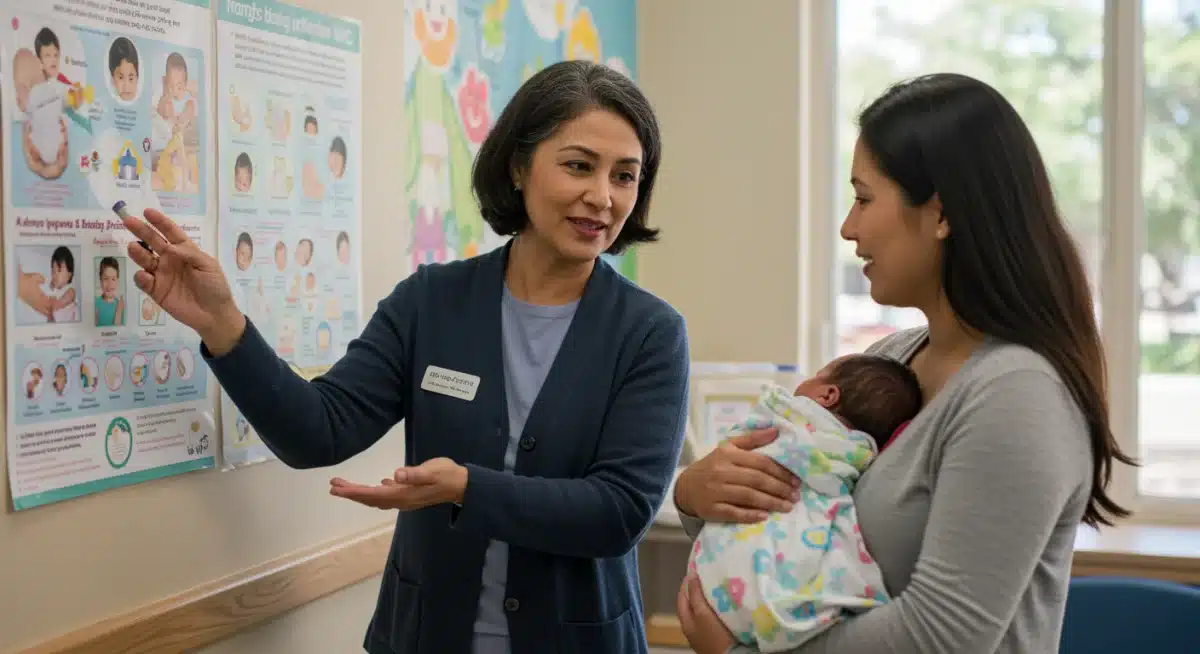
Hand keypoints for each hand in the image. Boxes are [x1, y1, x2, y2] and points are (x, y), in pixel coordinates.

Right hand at [122, 208, 244, 353]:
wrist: (214, 314)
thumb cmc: (215, 286)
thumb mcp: (208, 266)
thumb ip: (190, 254)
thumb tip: (171, 247)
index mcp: (185, 251)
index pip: (171, 233)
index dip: (160, 222)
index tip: (147, 212)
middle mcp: (171, 260)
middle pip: (153, 242)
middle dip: (141, 231)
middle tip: (128, 221)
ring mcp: (162, 275)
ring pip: (145, 260)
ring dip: (138, 253)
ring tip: (133, 247)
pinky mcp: (156, 291)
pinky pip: (144, 282)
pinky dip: (141, 277)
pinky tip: (144, 275)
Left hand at [329, 457, 467, 510]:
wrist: (462, 486)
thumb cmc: (447, 475)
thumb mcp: (432, 470)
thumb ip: (414, 473)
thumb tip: (396, 475)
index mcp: (403, 494)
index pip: (372, 495)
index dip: (354, 492)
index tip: (337, 488)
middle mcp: (400, 500)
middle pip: (370, 499)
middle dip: (351, 494)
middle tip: (333, 486)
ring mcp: (405, 499)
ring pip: (377, 499)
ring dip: (360, 494)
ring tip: (345, 487)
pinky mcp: (410, 495)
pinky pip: (387, 496)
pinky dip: (376, 493)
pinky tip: (377, 486)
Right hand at [675, 428, 800, 522]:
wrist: (685, 488)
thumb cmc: (713, 467)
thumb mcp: (728, 448)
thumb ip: (752, 439)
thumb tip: (776, 431)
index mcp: (727, 454)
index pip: (760, 462)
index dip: (781, 472)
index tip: (796, 480)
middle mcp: (721, 472)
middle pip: (757, 480)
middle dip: (780, 488)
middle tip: (796, 496)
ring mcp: (715, 491)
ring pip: (748, 497)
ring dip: (771, 503)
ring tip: (787, 506)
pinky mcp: (711, 509)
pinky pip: (734, 513)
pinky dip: (751, 515)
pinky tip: (765, 516)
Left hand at [677, 573, 735, 653]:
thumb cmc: (714, 635)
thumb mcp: (702, 613)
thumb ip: (695, 595)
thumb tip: (691, 575)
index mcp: (686, 622)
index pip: (682, 597)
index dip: (687, 583)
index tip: (695, 570)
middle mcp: (693, 627)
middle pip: (692, 603)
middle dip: (698, 590)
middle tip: (707, 576)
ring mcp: (704, 632)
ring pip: (704, 610)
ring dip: (708, 598)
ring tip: (717, 586)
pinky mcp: (717, 635)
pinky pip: (714, 616)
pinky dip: (716, 607)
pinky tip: (724, 602)